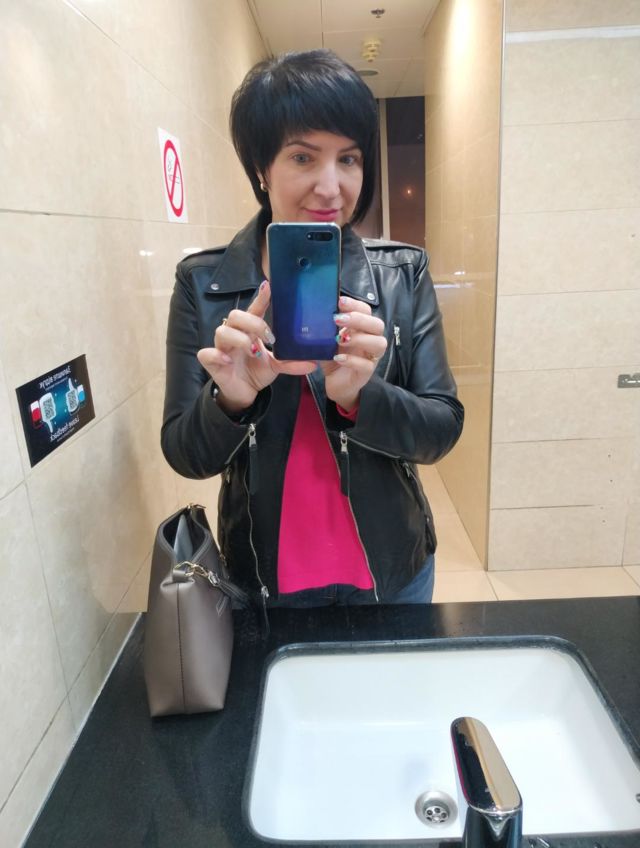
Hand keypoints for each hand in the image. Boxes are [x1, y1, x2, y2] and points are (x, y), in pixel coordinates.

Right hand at [197, 281, 315, 414]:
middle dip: (253, 323)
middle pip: (236, 315)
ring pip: (222, 331)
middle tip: (269, 339)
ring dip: (240, 339)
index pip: (254, 309)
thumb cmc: (257, 371)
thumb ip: (291, 362)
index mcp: (250, 330)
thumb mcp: (277, 366)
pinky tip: (228, 361)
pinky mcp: (211, 361)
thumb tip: (313, 363)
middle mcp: (235, 334)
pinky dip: (217, 355)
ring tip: (253, 352)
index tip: (269, 287)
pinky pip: (207, 353)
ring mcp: (221, 347)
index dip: (260, 298)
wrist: (244, 392)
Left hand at [321, 295, 386, 411]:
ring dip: (359, 338)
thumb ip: (325, 328)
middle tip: (338, 319)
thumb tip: (311, 311)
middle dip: (359, 319)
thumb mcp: (327, 340)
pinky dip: (352, 360)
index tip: (340, 301)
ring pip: (379, 343)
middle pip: (377, 325)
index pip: (366, 311)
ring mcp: (371, 357)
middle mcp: (371, 340)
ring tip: (340, 339)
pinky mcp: (366, 373)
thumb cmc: (334, 358)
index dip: (355, 305)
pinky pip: (366, 365)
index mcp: (362, 329)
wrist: (336, 383)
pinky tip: (338, 358)